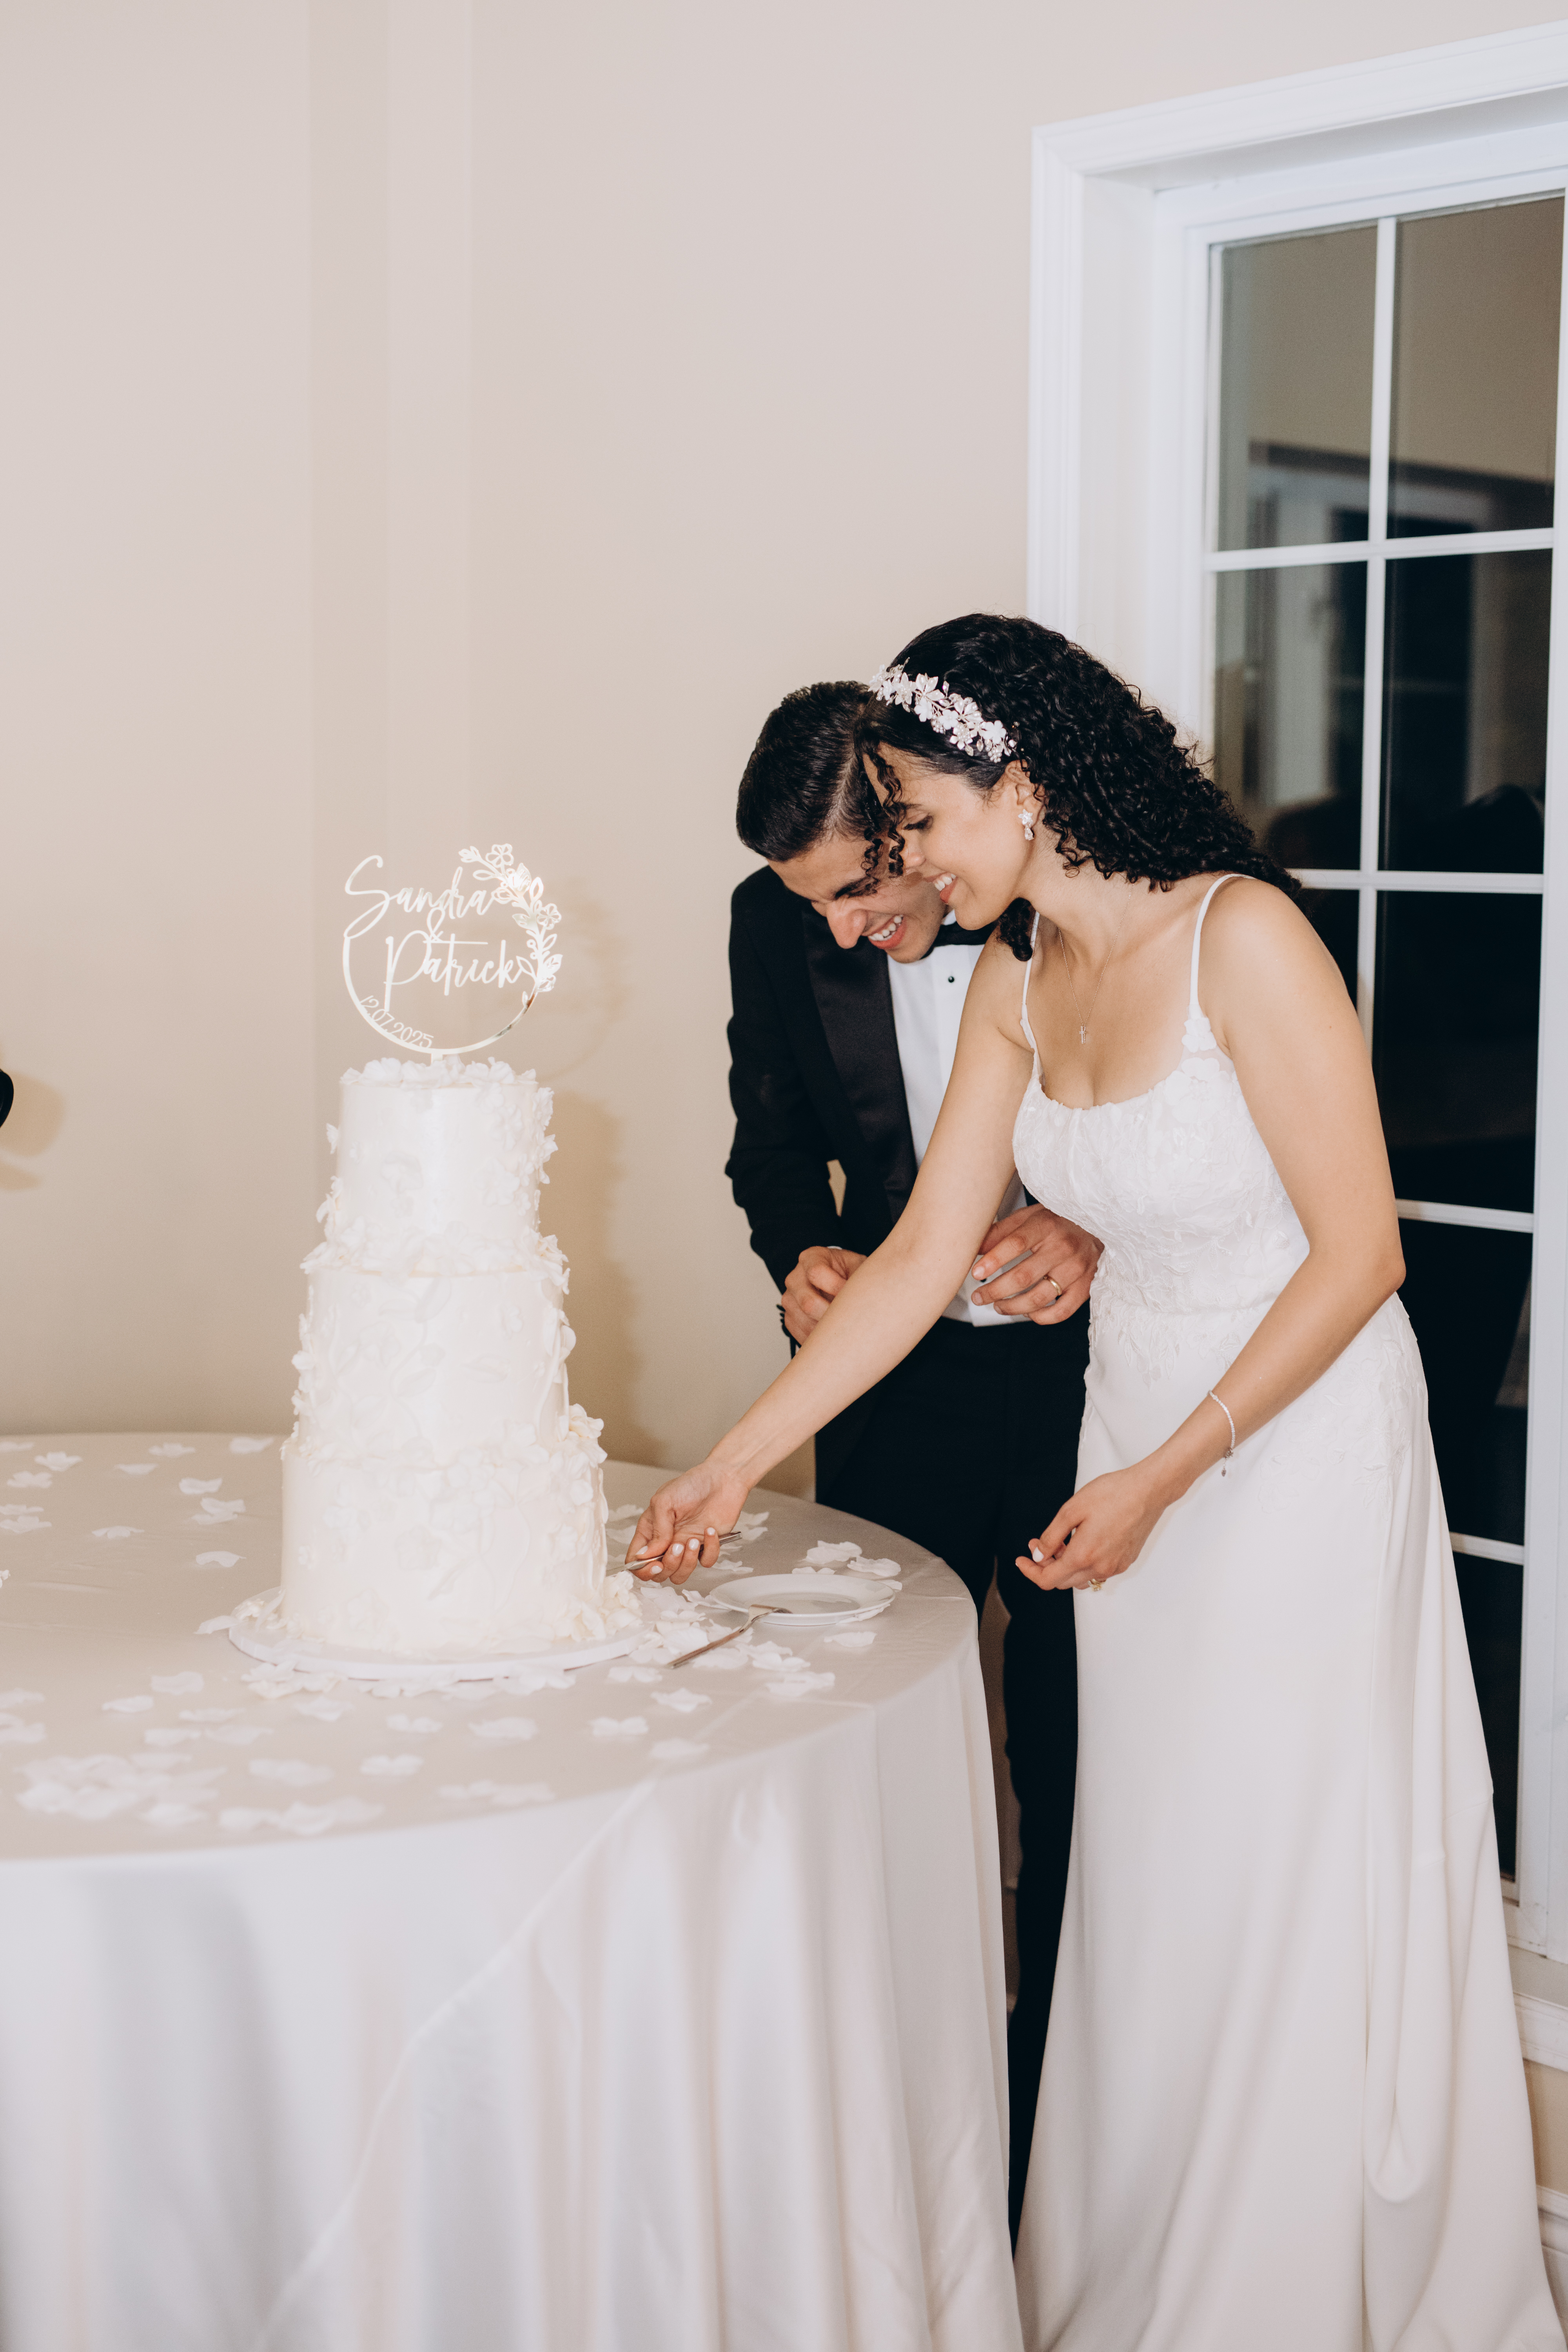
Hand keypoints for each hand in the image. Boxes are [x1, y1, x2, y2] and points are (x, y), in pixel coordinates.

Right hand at [625, 1459, 753, 1584]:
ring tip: (693, 1541)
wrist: (722, 1479)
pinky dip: (710, 1550)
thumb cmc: (691, 1484)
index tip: (655, 1564)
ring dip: (687, 1563)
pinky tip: (710, 1531)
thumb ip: (656, 1530)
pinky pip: (706, 1562)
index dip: (643, 1569)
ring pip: (680, 1575)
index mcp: (651, 1531)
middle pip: (659, 1573)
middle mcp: (667, 1542)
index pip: (637, 1560)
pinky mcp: (707, 1547)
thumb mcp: (664, 1501)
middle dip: (668, 1565)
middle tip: (677, 1546)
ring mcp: (686, 1546)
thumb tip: (646, 1555)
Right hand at [781, 1244, 866, 1344]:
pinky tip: (834, 1334)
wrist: (838, 1280)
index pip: (816, 1273)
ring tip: (845, 1326)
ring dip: (827, 1329)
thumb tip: (867, 1298)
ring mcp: (790, 1299)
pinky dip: (820, 1338)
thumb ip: (861, 1276)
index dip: (836, 1287)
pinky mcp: (790, 1317)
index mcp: (811, 1258)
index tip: (852, 1294)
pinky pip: (801, 1333)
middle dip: (833, 1314)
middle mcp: (795, 1277)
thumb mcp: (858, 1266)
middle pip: (808, 1302)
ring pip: (804, 1321)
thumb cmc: (848, 1273)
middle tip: (851, 1318)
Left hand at [970, 1204, 1101, 1322]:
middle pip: (1023, 1276)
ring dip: (1012, 1307)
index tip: (976, 1273)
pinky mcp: (1085, 1287)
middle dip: (995, 1291)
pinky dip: (1040, 1317)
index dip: (993, 1261)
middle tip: (979, 1297)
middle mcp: (1063, 1247)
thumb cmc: (1058, 1221)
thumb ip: (1001, 1232)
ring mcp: (1076, 1269)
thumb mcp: (1029, 1217)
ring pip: (1039, 1298)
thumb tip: (974, 1249)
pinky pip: (1061, 1312)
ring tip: (998, 1306)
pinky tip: (1028, 1312)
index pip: (1015, 1244)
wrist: (1098, 1225)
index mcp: (1046, 1225)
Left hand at [1014, 1464, 1167, 1592]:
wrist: (1148, 1490)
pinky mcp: (1126, 1561)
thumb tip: (1038, 1555)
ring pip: (1080, 1578)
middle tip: (1039, 1543)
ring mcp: (1115, 1566)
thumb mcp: (1072, 1510)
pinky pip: (1098, 1571)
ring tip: (1062, 1541)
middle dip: (1046, 1565)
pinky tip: (1083, 1541)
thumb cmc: (1113, 1494)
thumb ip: (1051, 1536)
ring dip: (1065, 1565)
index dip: (1030, 1572)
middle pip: (1063, 1581)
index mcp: (1083, 1555)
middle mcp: (1100, 1567)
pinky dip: (1084, 1563)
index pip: (1048, 1580)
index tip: (1022, 1560)